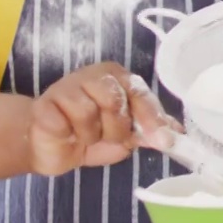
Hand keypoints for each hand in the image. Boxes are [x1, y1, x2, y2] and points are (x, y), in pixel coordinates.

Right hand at [29, 63, 171, 175]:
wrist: (50, 146)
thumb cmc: (90, 135)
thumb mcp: (126, 136)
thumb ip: (148, 131)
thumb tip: (177, 133)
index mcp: (116, 77)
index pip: (140, 92)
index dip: (152, 117)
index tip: (164, 139)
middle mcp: (93, 76)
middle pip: (115, 102)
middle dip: (116, 129)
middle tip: (108, 137)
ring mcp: (66, 87)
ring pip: (88, 113)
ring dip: (90, 135)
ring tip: (84, 135)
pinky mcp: (45, 104)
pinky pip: (63, 122)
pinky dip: (69, 135)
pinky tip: (66, 133)